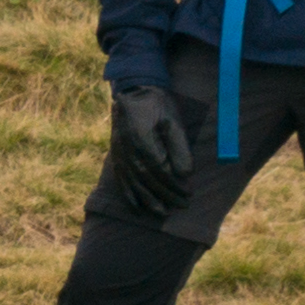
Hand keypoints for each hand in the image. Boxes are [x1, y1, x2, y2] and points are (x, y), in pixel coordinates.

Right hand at [110, 86, 195, 216]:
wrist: (133, 91)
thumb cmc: (158, 104)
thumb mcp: (174, 121)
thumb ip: (179, 148)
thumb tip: (184, 175)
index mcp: (142, 141)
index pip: (160, 171)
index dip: (175, 185)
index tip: (189, 193)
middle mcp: (127, 150)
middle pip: (147, 180)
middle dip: (166, 195)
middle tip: (182, 206)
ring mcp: (119, 154)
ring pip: (133, 183)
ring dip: (148, 200)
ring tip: (162, 213)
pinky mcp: (116, 155)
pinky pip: (120, 179)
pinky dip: (128, 195)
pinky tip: (136, 207)